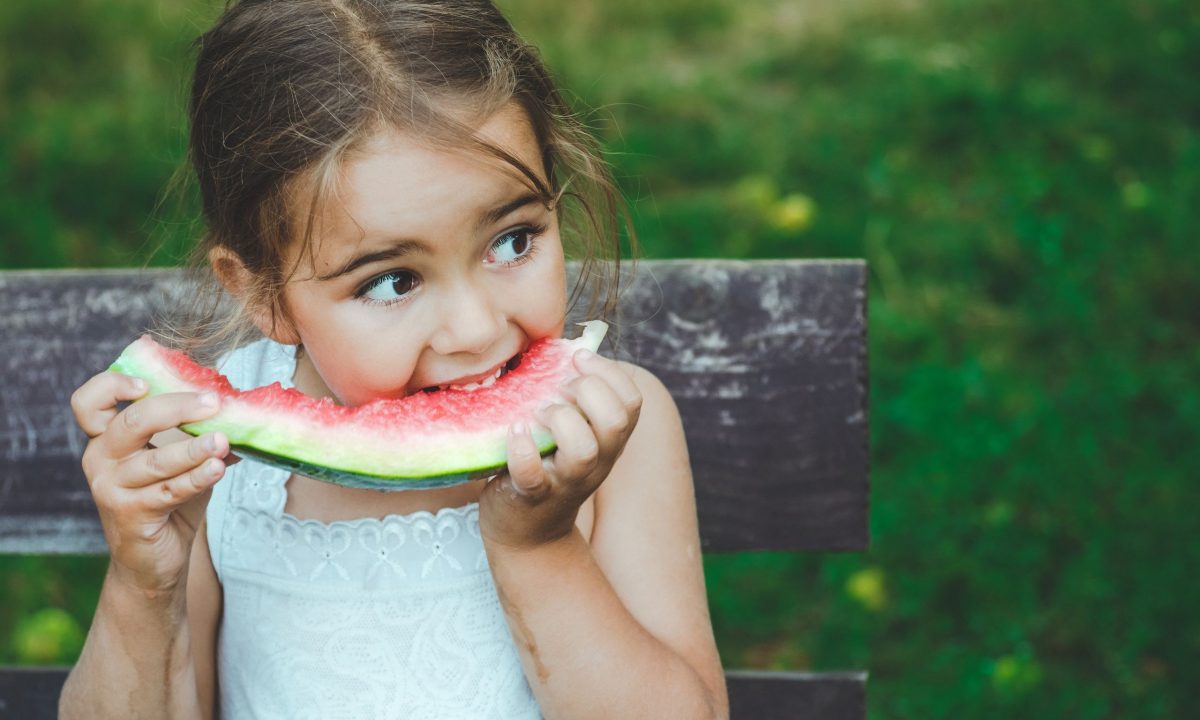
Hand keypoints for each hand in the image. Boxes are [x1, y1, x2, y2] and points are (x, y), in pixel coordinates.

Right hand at [71, 371, 232, 594]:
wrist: (154, 559)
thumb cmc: (167, 500)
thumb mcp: (179, 459)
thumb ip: (196, 432)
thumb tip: (238, 407)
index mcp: (106, 438)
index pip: (89, 403)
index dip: (111, 385)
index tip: (147, 383)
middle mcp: (101, 459)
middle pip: (132, 422)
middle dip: (176, 408)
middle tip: (213, 403)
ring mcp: (112, 489)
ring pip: (155, 461)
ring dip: (194, 449)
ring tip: (223, 441)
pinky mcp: (130, 514)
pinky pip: (169, 490)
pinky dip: (197, 477)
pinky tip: (218, 468)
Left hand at [479, 350, 642, 548]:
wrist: (527, 534)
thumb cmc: (547, 467)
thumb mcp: (573, 434)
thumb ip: (577, 398)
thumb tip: (570, 345)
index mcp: (609, 441)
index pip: (632, 401)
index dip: (608, 372)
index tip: (577, 359)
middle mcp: (596, 462)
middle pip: (616, 421)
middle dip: (588, 390)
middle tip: (558, 387)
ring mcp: (566, 481)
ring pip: (584, 449)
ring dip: (559, 418)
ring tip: (537, 412)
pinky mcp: (531, 496)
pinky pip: (532, 475)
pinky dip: (522, 450)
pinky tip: (514, 432)